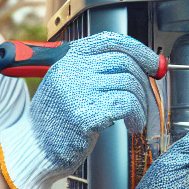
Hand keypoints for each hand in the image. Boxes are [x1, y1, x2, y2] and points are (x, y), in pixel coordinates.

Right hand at [0, 32, 159, 188]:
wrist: (34, 148)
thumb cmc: (55, 121)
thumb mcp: (67, 84)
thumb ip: (96, 71)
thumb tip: (141, 66)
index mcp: (67, 58)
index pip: (110, 40)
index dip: (138, 49)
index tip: (154, 63)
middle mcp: (71, 70)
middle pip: (125, 62)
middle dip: (144, 82)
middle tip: (146, 99)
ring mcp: (77, 90)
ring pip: (130, 84)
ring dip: (141, 104)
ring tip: (135, 119)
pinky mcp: (86, 114)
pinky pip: (127, 105)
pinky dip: (137, 116)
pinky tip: (132, 126)